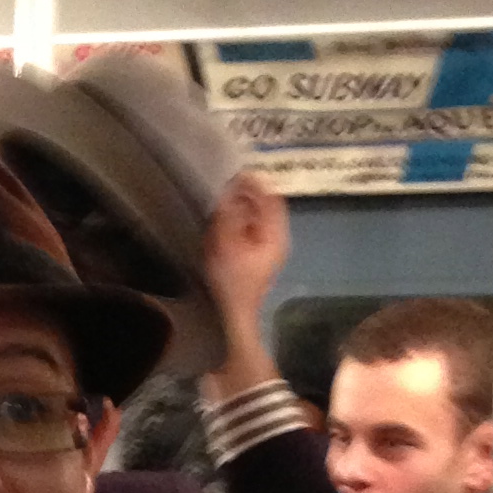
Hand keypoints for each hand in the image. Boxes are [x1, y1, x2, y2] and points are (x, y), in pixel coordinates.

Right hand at [198, 171, 289, 393]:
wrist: (230, 320)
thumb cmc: (230, 284)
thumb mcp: (226, 244)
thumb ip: (229, 214)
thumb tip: (230, 189)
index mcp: (275, 236)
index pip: (271, 198)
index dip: (255, 182)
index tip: (235, 172)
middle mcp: (274, 241)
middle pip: (263, 206)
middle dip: (244, 194)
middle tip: (222, 185)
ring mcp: (264, 251)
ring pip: (253, 218)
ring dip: (237, 208)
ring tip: (218, 201)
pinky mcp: (252, 259)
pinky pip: (245, 231)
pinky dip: (233, 223)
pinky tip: (217, 223)